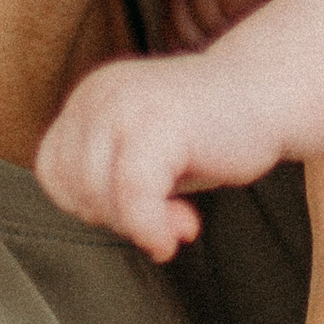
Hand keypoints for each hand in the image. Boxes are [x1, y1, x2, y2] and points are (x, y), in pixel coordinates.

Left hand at [34, 53, 284, 259]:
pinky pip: (133, 196)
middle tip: (169, 221)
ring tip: (182, 222)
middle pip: (75, 187)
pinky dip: (152, 227)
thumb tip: (113, 225)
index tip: (137, 209)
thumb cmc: (210, 132)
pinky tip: (186, 230)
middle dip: (119, 218)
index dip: (89, 204)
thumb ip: (111, 186)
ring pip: (99, 196)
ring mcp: (126, 105)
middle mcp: (99, 95)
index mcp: (90, 98)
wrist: (269, 93)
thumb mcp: (144, 155)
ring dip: (140, 225)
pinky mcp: (159, 123)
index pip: (54, 169)